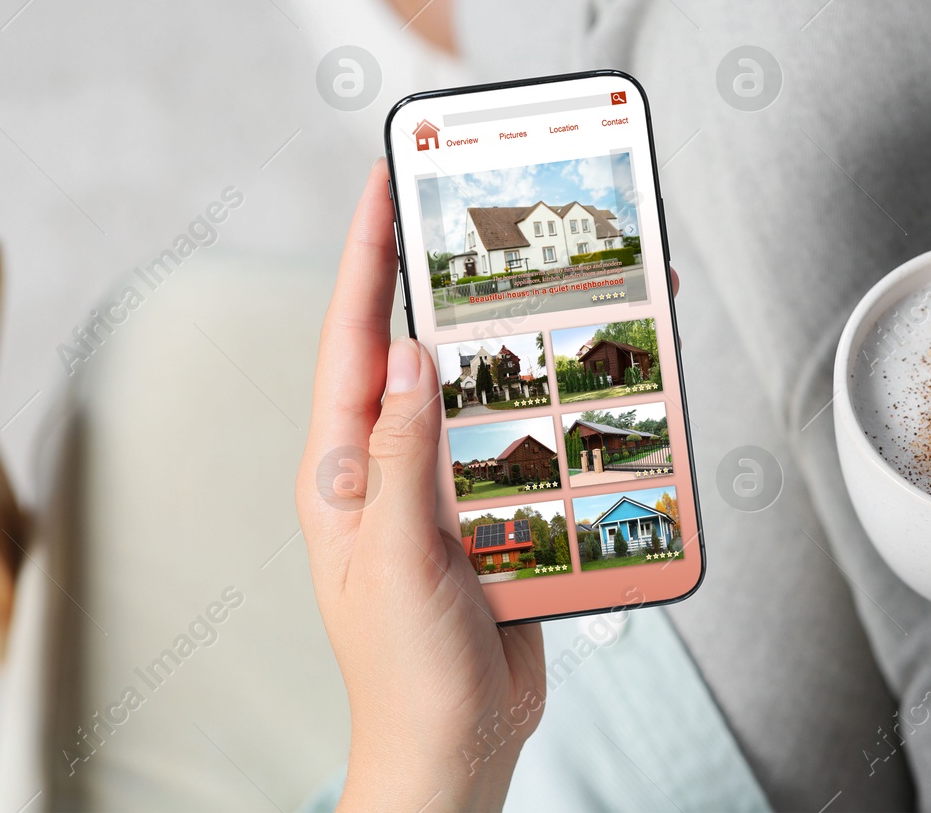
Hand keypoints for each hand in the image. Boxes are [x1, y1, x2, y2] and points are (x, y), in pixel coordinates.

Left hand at [296, 162, 544, 811]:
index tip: (383, 181)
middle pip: (418, 345)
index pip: (349, 338)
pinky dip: (551, 401)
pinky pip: (518, 439)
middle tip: (484, 210)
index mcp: (342, 468)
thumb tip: (410, 355)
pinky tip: (588, 373)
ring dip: (515, 336)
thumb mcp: (395, 559)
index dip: (366, 256)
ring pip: (479, 387)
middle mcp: (387, 464)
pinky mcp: (489, 512)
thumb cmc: (404, 672)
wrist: (456, 749)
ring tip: (557, 274)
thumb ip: (402, 456)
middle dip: (446, 276)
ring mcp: (440, 486)